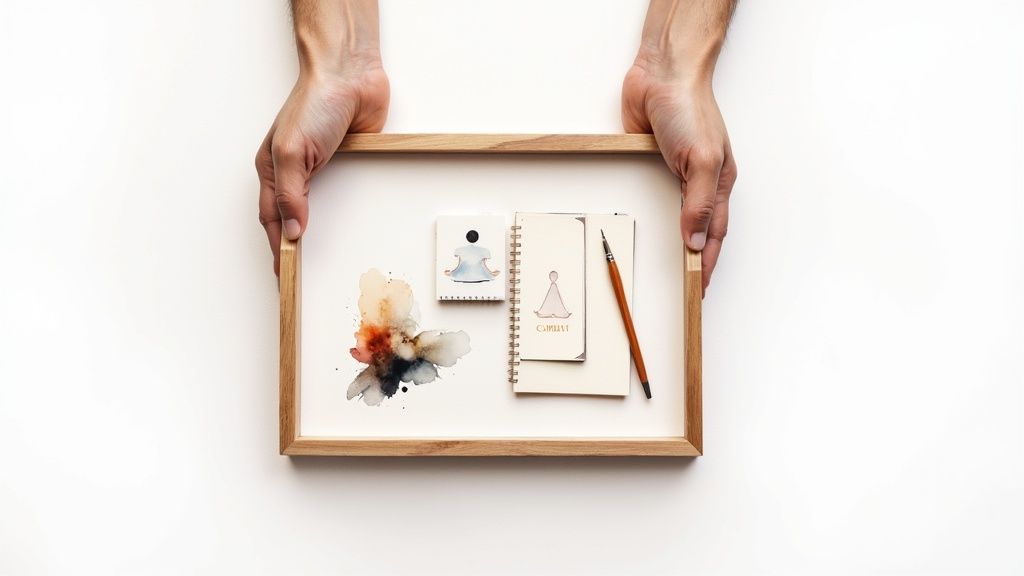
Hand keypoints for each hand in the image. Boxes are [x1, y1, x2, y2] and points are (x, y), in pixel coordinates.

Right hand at [256, 63, 388, 274]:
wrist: (351, 75)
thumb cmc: (315, 102)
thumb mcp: (293, 151)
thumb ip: (292, 193)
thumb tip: (293, 231)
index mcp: (272, 169)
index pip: (271, 219)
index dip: (277, 248)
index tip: (284, 275)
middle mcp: (295, 171)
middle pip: (292, 218)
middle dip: (294, 247)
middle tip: (302, 277)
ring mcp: (322, 168)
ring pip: (319, 210)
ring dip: (320, 232)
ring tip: (323, 262)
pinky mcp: (349, 164)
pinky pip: (348, 195)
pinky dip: (348, 213)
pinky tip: (351, 228)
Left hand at [622, 59, 736, 293]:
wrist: (661, 74)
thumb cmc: (690, 108)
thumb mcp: (702, 160)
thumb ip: (699, 202)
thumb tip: (694, 241)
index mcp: (719, 182)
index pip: (714, 232)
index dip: (708, 261)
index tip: (700, 287)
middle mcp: (699, 180)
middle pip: (697, 229)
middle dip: (694, 259)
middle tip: (685, 287)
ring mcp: (674, 172)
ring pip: (673, 214)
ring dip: (671, 238)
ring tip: (666, 268)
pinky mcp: (650, 163)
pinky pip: (648, 193)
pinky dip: (646, 212)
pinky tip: (642, 225)